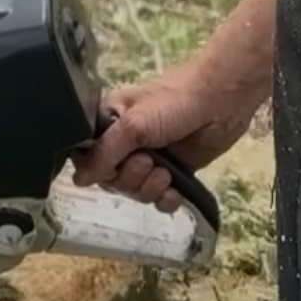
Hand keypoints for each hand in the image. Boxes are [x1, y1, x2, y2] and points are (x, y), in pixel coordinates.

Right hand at [68, 55, 262, 214]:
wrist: (223, 100)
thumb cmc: (174, 103)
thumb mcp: (134, 125)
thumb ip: (104, 154)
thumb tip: (78, 180)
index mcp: (109, 122)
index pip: (89, 156)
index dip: (99, 169)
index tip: (112, 169)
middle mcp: (126, 142)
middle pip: (113, 179)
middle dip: (130, 178)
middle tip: (148, 162)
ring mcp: (152, 158)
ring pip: (136, 190)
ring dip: (149, 188)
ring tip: (166, 173)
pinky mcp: (176, 171)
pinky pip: (160, 198)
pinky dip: (166, 199)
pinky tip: (175, 191)